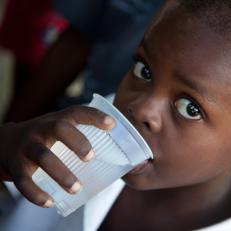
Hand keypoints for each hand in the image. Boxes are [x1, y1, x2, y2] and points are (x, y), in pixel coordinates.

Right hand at [0, 106, 114, 207]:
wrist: (3, 142)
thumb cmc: (43, 137)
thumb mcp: (58, 129)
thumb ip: (80, 136)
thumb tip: (118, 155)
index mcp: (56, 120)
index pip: (77, 112)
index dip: (94, 116)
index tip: (112, 124)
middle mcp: (41, 129)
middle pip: (60, 128)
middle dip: (78, 142)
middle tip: (91, 158)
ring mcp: (27, 146)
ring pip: (44, 156)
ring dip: (62, 174)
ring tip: (76, 188)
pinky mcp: (15, 166)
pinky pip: (24, 181)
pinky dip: (36, 194)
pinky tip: (49, 202)